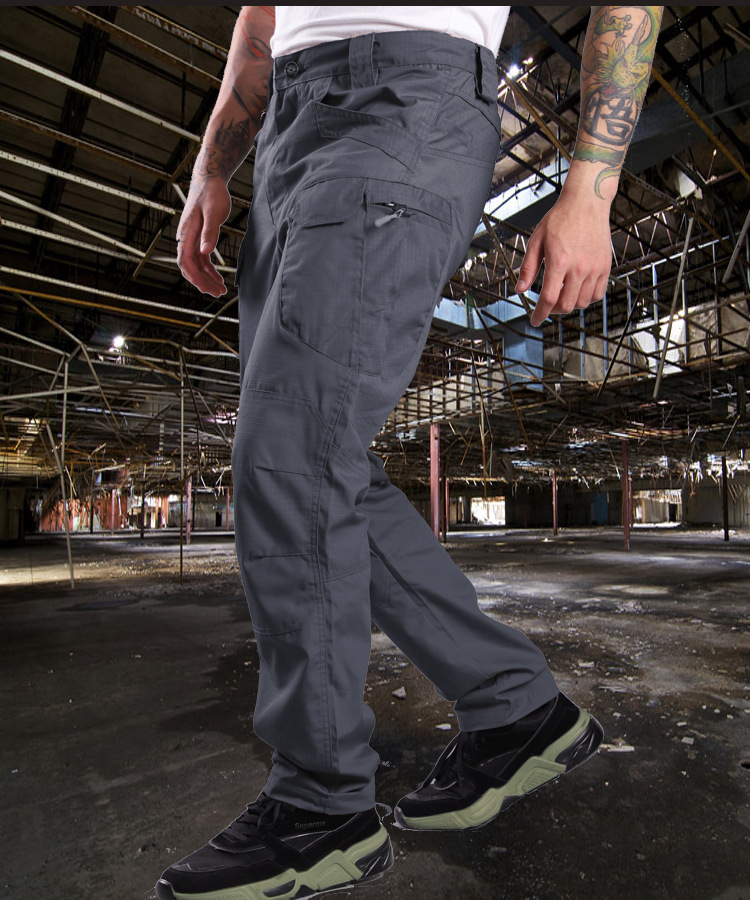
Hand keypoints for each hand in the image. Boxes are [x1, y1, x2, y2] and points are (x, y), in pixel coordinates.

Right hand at [176, 177, 231, 297]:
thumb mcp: (213, 213)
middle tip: (218, 293)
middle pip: (190, 267)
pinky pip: (202, 259)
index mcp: (186, 233)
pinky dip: (209, 269)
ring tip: (221, 289)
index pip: (185, 261)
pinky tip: (219, 277)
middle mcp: (186, 238)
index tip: (207, 288)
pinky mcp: (199, 238)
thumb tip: (205, 252)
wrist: (209, 180)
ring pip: (197, 265)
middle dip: (203, 282)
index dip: (195, 277)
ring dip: (208, 278)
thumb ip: (209, 232)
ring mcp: (192, 239)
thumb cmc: (212, 194)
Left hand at [515, 183, 612, 327]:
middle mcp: (579, 267)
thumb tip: (520, 289)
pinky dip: (587, 298)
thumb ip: (528, 267)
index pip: (548, 299)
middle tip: (547, 304)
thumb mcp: (536, 241)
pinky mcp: (605, 266)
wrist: (587, 202)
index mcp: (559, 261)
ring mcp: (595, 268)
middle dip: (553, 310)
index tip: (535, 320)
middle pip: (566, 305)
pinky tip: (578, 290)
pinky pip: (598, 294)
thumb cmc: (561, 218)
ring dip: (570, 304)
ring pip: (582, 302)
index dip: (540, 314)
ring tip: (562, 294)